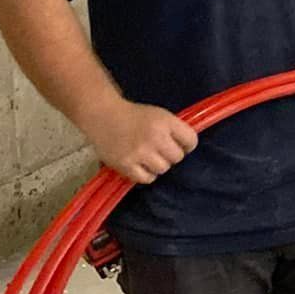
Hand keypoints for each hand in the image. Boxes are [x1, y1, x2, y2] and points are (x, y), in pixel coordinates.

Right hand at [83, 99, 197, 184]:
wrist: (103, 116)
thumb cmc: (133, 115)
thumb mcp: (159, 115)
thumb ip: (174, 129)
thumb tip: (188, 147)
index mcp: (165, 122)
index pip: (191, 140)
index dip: (187, 144)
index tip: (180, 144)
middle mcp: (155, 137)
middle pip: (177, 157)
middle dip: (171, 155)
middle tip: (160, 150)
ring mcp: (140, 153)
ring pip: (163, 169)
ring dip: (158, 165)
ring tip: (148, 157)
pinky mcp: (126, 165)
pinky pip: (147, 178)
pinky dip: (146, 174)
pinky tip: (140, 165)